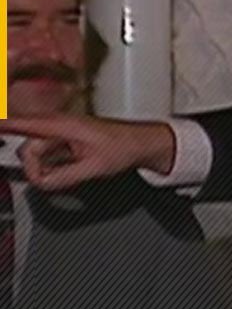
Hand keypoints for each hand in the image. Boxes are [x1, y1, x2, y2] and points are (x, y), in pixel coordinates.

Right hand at [0, 115, 175, 189]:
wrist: (140, 144)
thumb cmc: (122, 147)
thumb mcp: (94, 167)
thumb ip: (65, 176)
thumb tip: (42, 184)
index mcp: (61, 125)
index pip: (21, 124)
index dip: (3, 126)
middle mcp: (56, 126)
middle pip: (28, 149)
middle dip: (34, 168)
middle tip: (47, 184)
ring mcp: (60, 134)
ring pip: (37, 154)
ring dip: (43, 169)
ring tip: (62, 180)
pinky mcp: (64, 143)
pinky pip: (48, 156)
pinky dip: (51, 167)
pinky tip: (64, 176)